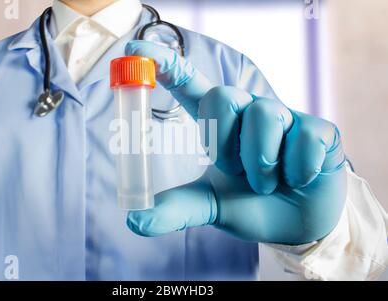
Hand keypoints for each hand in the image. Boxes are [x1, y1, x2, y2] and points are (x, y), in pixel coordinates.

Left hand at [125, 40, 346, 244]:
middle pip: (223, 96)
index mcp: (219, 125)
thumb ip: (176, 209)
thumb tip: (135, 222)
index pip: (190, 85)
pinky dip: (297, 170)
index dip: (166, 65)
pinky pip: (304, 137)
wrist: (298, 225)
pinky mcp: (319, 128)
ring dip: (262, 164)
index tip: (137, 46)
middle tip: (238, 174)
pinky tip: (299, 178)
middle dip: (226, 144)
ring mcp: (285, 117)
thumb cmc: (251, 205)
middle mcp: (248, 112)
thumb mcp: (211, 207)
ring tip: (269, 183)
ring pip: (265, 116)